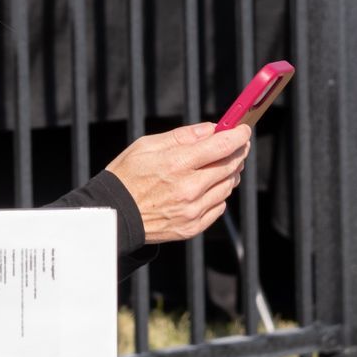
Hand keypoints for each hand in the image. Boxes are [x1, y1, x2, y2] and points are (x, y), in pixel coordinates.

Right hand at [105, 123, 250, 244]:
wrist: (113, 215)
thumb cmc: (126, 176)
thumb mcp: (146, 145)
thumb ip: (182, 136)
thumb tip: (210, 129)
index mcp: (177, 164)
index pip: (222, 146)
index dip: (238, 135)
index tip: (243, 129)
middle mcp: (189, 188)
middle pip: (230, 166)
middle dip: (238, 152)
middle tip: (238, 144)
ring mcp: (192, 210)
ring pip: (228, 187)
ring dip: (230, 173)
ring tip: (223, 164)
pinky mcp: (192, 227)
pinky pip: (219, 207)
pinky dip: (219, 194)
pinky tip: (209, 187)